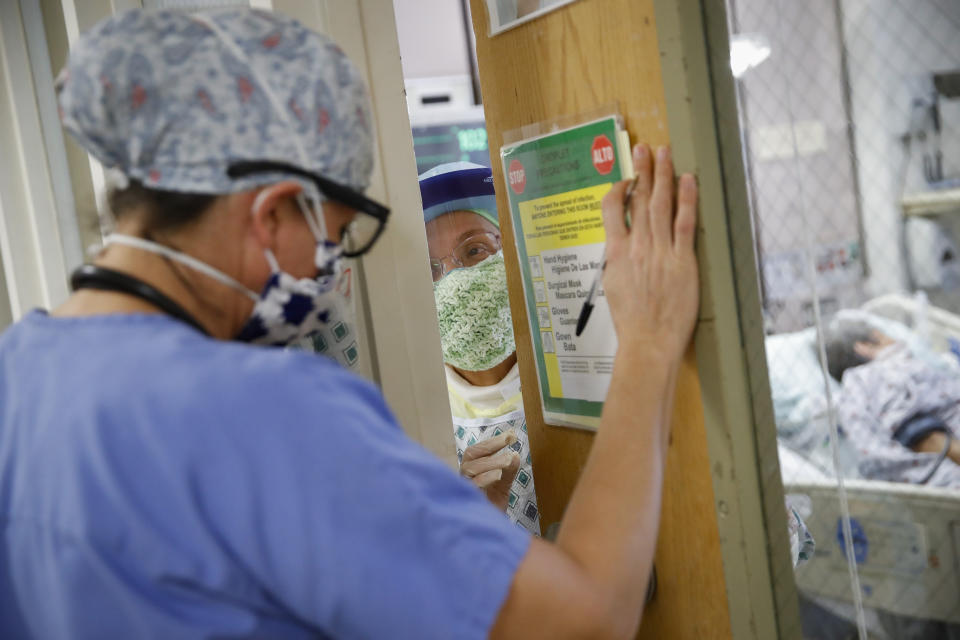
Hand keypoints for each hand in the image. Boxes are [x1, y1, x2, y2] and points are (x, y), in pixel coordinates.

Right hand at [461, 431, 521, 510]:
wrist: (489, 530)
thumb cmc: (491, 506)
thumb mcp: (503, 485)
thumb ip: (509, 471)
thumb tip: (515, 455)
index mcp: (471, 470)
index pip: (477, 451)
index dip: (492, 442)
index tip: (510, 435)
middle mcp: (464, 476)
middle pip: (471, 455)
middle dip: (490, 446)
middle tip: (508, 440)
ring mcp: (463, 487)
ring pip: (471, 468)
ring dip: (491, 461)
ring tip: (507, 459)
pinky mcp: (466, 500)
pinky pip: (473, 485)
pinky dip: (486, 478)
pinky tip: (498, 475)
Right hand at [601, 144, 698, 361]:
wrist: (648, 341)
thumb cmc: (630, 321)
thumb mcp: (612, 287)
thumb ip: (617, 262)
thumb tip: (620, 247)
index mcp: (616, 253)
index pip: (612, 210)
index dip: (618, 190)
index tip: (625, 180)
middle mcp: (637, 247)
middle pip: (639, 200)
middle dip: (642, 171)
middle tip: (645, 149)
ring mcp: (660, 252)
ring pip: (660, 205)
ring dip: (663, 176)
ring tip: (664, 153)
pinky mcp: (683, 261)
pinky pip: (684, 223)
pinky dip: (686, 199)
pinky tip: (688, 181)